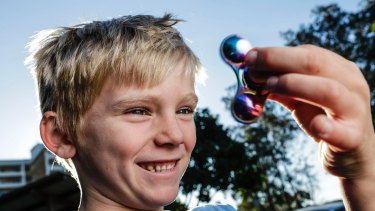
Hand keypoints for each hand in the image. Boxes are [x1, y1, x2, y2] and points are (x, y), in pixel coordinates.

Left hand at [245, 45, 374, 179]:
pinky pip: (341, 132)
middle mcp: (351, 84)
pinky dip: (327, 127)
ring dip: (294, 85)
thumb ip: (279, 85)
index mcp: (339, 69)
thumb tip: (249, 72)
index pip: (307, 53)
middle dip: (278, 60)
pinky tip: (315, 125)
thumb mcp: (300, 98)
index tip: (249, 57)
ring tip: (269, 86)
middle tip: (251, 67)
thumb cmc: (323, 118)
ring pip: (329, 90)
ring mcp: (355, 110)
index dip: (275, 53)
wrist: (352, 153)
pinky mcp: (354, 138)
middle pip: (316, 63)